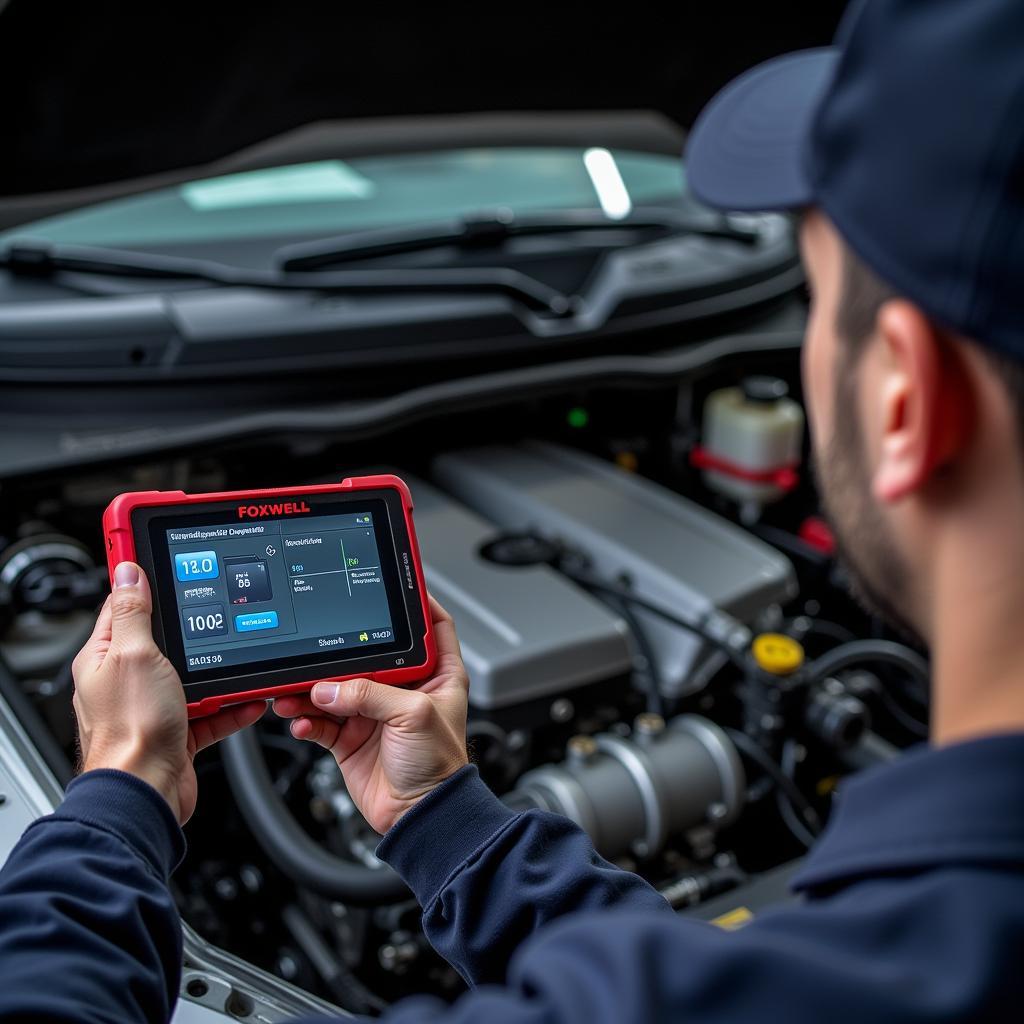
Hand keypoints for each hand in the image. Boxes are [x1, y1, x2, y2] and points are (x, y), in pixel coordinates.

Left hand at [72, 561, 265, 824]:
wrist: (146, 793)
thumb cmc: (131, 730)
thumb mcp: (134, 654)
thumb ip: (135, 613)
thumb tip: (129, 571)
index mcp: (108, 654)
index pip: (125, 600)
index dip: (141, 570)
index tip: (155, 540)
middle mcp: (130, 677)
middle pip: (167, 634)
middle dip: (198, 620)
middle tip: (220, 595)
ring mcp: (156, 703)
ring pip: (198, 671)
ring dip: (224, 665)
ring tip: (246, 653)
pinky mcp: (180, 729)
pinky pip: (214, 708)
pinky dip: (235, 704)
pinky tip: (252, 698)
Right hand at [273, 597, 468, 833]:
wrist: (418, 817)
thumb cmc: (439, 768)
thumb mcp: (413, 717)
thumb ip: (370, 695)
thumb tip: (330, 688)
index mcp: (435, 676)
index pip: (430, 626)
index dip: (416, 603)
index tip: (394, 584)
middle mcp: (403, 690)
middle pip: (367, 656)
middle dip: (338, 655)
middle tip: (314, 653)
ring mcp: (374, 713)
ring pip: (335, 688)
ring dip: (311, 690)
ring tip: (294, 695)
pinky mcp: (350, 737)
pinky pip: (320, 720)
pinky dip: (306, 719)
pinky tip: (300, 719)